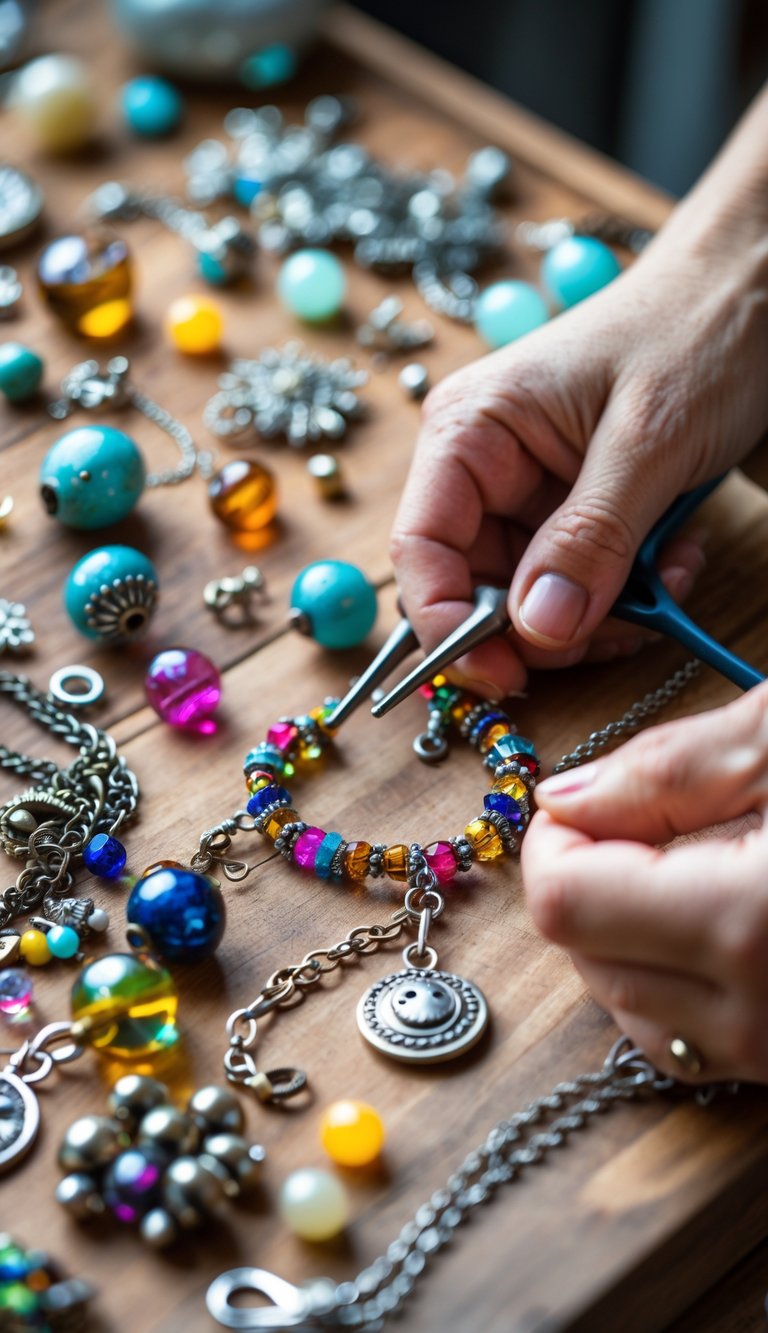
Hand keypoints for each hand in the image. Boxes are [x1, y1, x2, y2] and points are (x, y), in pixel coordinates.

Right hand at [390, 94, 767, 696]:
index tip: (507, 676)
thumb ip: (590, 539)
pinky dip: (628, 594)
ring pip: (533, 600)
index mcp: (471, 432)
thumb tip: (536, 631)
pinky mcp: (574, 512)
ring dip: (602, 614)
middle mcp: (486, 467)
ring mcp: (531, 493)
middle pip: (477, 589)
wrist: (752, 286)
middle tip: (615, 632)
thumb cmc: (694, 328)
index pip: (422, 548)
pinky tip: (674, 559)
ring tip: (666, 575)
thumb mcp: (647, 441)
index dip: (448, 623)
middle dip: (547, 626)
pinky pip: (581, 584)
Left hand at [522, 682, 767, 1083]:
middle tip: (650, 823)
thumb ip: (671, 770)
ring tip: (691, 868)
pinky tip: (712, 923)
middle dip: (587, 880)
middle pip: (584, 954)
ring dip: (623, 934)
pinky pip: (683, 1039)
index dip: (554, 841)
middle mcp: (754, 1014)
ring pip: (626, 1005)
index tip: (586, 801)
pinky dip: (669, 979)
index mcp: (745, 923)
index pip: (564, 902)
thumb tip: (566, 798)